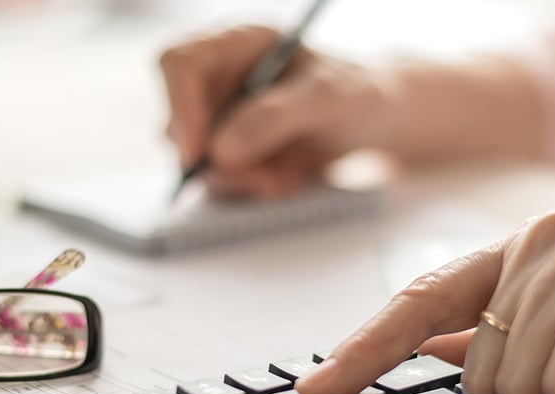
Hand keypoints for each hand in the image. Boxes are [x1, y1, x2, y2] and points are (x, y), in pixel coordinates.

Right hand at [159, 25, 397, 198]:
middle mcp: (219, 79)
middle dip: (221, 162)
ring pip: (198, 163)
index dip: (179, 108)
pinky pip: (219, 184)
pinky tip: (287, 179)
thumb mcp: (330, 97)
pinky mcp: (228, 154)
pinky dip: (252, 190)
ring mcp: (220, 119)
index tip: (197, 155)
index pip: (179, 65)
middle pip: (179, 124)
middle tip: (267, 179)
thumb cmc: (358, 93)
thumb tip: (221, 151)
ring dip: (242, 181)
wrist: (375, 123)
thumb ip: (277, 116)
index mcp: (237, 43)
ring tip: (289, 177)